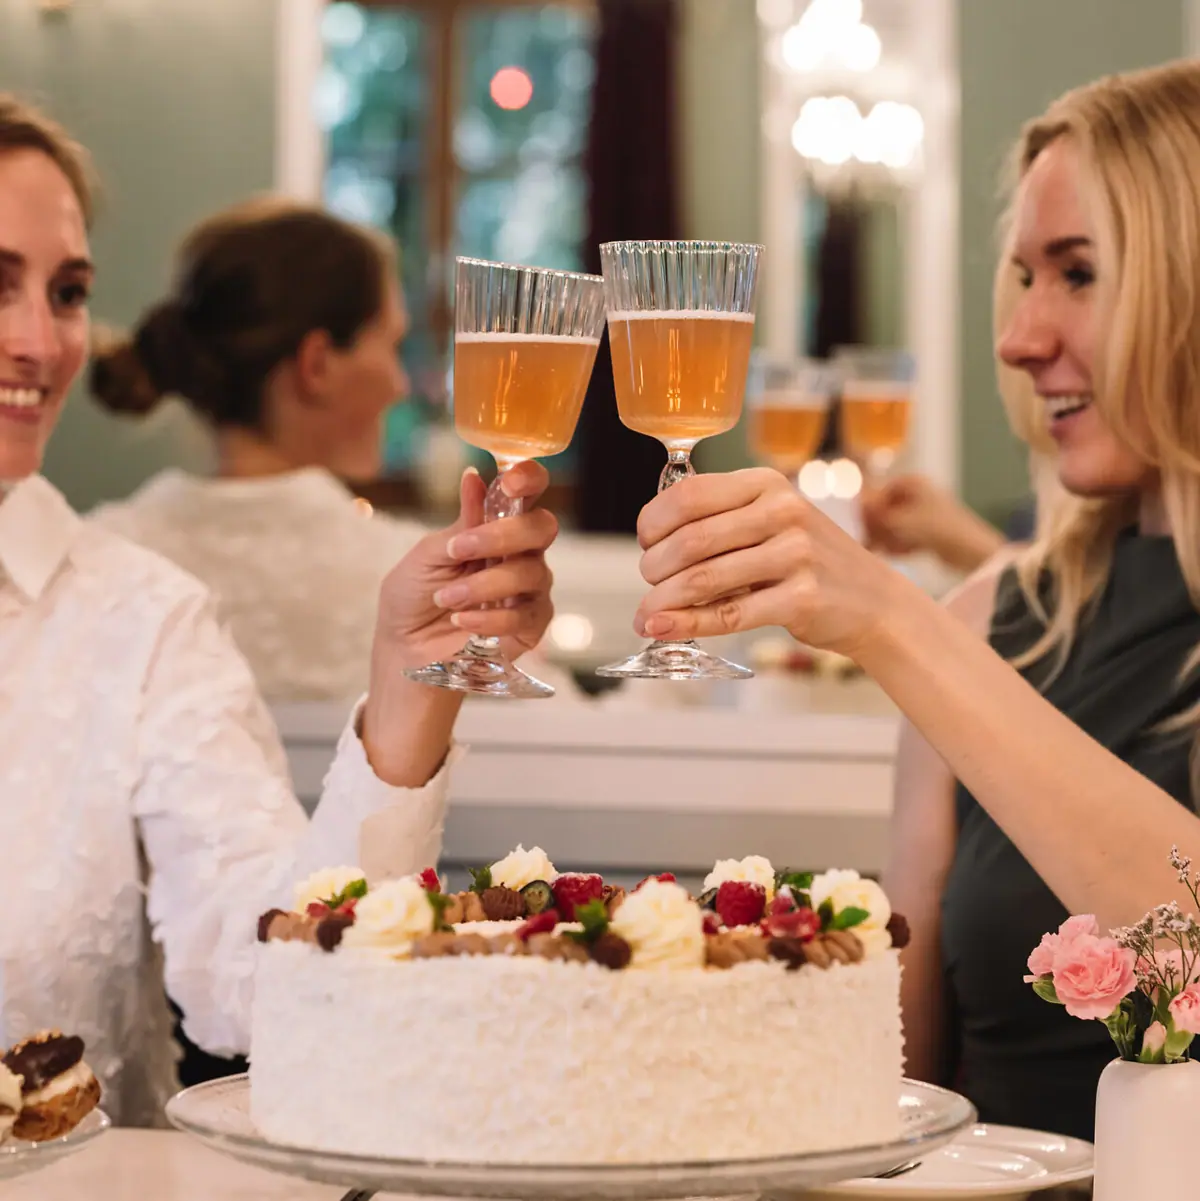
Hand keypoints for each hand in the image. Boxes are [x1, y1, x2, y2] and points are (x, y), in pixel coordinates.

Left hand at [374, 462, 557, 669]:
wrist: (405, 648)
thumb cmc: (415, 596)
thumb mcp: (427, 555)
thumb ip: (460, 523)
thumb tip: (474, 477)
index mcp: (498, 526)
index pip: (527, 492)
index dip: (529, 479)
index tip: (510, 482)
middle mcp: (522, 553)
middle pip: (542, 528)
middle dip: (504, 535)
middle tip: (459, 550)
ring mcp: (530, 590)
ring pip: (531, 573)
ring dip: (484, 584)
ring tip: (447, 598)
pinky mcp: (530, 626)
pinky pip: (526, 615)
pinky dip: (491, 618)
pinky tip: (462, 619)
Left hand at [634, 467, 907, 661]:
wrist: (874, 600)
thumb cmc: (808, 559)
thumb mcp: (771, 521)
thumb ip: (720, 521)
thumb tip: (651, 546)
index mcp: (766, 483)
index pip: (689, 495)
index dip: (654, 522)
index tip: (646, 543)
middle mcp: (782, 512)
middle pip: (691, 539)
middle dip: (654, 567)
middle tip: (649, 583)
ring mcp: (796, 555)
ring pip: (705, 578)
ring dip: (663, 601)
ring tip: (645, 615)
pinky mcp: (801, 599)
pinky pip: (728, 614)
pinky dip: (687, 624)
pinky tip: (662, 629)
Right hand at [860, 474, 1004, 572]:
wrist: (971, 551)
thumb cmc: (937, 529)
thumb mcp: (900, 521)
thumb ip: (874, 515)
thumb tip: (855, 508)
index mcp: (914, 484)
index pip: (881, 492)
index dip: (870, 509)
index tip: (860, 524)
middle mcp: (919, 495)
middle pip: (887, 510)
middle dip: (878, 528)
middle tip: (868, 543)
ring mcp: (925, 514)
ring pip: (895, 526)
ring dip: (888, 539)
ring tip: (888, 550)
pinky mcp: (929, 533)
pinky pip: (906, 537)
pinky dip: (901, 546)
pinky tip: (905, 553)